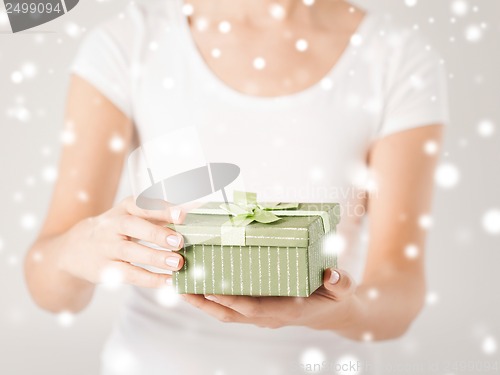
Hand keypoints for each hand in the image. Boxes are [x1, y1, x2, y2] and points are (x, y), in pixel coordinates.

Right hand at [57, 196, 185, 287]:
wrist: (75, 249)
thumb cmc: (118, 229)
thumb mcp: (133, 215)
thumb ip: (161, 214)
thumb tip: (195, 210)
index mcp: (125, 207)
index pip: (143, 204)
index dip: (162, 209)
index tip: (182, 214)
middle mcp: (113, 225)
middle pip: (133, 227)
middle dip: (157, 233)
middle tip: (179, 241)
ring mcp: (106, 248)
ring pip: (131, 252)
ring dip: (155, 258)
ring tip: (178, 263)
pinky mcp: (104, 269)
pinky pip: (128, 274)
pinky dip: (150, 279)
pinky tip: (168, 281)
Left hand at [182, 268, 358, 329]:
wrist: (333, 312)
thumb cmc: (334, 297)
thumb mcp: (344, 289)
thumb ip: (340, 282)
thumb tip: (333, 274)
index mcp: (287, 310)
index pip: (254, 308)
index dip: (232, 301)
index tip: (210, 291)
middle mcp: (269, 316)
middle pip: (231, 314)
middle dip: (204, 303)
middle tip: (181, 288)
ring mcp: (262, 314)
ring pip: (227, 312)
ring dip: (203, 302)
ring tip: (181, 286)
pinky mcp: (258, 309)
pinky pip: (231, 307)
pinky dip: (213, 300)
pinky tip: (200, 286)